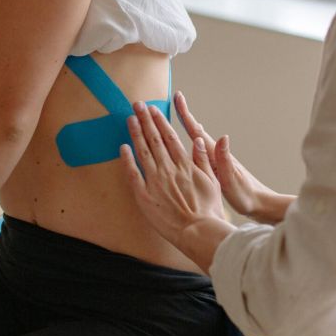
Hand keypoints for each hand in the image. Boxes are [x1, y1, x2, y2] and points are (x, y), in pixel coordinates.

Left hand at [121, 101, 228, 261]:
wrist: (198, 231)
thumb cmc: (208, 210)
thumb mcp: (212, 181)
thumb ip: (204, 160)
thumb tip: (198, 141)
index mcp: (185, 165)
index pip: (170, 137)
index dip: (160, 121)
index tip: (154, 109)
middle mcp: (169, 169)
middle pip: (155, 139)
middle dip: (145, 120)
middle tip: (137, 105)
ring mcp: (155, 181)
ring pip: (143, 151)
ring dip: (136, 133)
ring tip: (130, 118)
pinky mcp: (144, 195)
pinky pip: (133, 174)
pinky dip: (127, 159)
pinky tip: (123, 147)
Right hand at [173, 92, 278, 222]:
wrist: (259, 204)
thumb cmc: (246, 195)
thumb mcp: (232, 179)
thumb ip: (225, 159)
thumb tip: (223, 137)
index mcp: (214, 155)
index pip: (196, 130)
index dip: (185, 114)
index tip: (177, 97)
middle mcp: (214, 154)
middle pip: (194, 130)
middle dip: (181, 116)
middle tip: (171, 101)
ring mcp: (215, 160)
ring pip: (195, 139)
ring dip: (183, 127)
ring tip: (172, 118)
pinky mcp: (215, 169)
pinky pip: (197, 151)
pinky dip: (189, 142)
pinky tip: (188, 144)